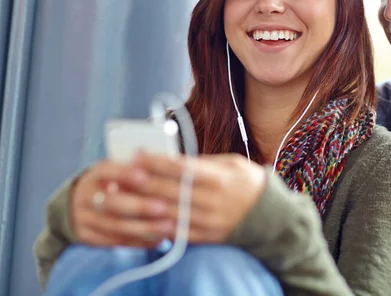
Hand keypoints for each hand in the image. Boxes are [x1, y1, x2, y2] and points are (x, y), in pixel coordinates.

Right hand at [70, 160, 175, 247]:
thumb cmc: (111, 184)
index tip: (145, 177)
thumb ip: (139, 169)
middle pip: (111, 202)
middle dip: (139, 206)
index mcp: (96, 174)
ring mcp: (84, 217)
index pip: (108, 170)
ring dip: (143, 228)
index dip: (125, 174)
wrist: (75, 206)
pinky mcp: (87, 237)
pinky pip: (115, 241)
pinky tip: (158, 239)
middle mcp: (86, 195)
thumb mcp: (118, 172)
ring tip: (167, 227)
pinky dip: (138, 241)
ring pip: (114, 225)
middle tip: (164, 207)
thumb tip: (169, 166)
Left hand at [133, 152, 267, 242]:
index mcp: (219, 178)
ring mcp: (209, 221)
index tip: (136, 155)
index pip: (181, 168)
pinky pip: (177, 233)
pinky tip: (139, 219)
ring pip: (168, 213)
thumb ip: (204, 162)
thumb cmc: (249, 183)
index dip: (156, 161)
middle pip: (169, 190)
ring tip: (121, 197)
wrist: (272, 216)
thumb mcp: (232, 163)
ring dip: (141, 205)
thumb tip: (173, 158)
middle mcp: (212, 200)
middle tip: (119, 174)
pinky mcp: (207, 237)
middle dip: (141, 182)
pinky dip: (156, 226)